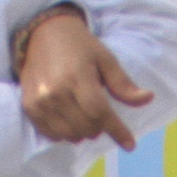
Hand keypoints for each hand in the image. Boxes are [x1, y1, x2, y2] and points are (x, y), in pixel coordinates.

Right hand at [19, 8, 153, 149]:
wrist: (42, 32)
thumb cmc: (79, 45)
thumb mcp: (105, 59)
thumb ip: (123, 83)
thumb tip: (147, 98)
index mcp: (78, 77)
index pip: (100, 113)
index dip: (117, 131)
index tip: (130, 144)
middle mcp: (56, 92)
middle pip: (87, 128)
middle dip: (100, 127)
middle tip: (100, 113)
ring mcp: (40, 101)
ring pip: (70, 136)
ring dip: (83, 132)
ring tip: (84, 116)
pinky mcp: (29, 106)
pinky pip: (51, 135)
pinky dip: (64, 133)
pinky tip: (69, 119)